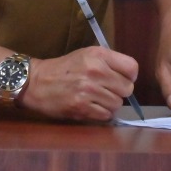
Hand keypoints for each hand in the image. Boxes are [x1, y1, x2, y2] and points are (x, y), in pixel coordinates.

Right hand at [18, 47, 137, 121]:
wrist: (37, 82)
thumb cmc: (65, 68)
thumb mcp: (87, 55)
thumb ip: (109, 62)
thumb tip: (130, 79)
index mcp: (98, 55)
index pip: (132, 68)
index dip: (130, 76)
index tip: (121, 79)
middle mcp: (95, 71)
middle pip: (127, 89)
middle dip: (119, 92)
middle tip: (106, 90)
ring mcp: (88, 90)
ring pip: (117, 104)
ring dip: (109, 104)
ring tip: (96, 99)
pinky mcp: (81, 107)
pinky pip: (105, 115)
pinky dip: (100, 114)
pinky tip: (90, 107)